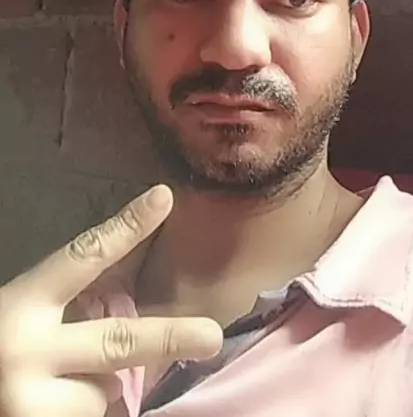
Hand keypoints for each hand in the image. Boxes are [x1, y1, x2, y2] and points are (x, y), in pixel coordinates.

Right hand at [0, 186, 222, 416]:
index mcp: (22, 305)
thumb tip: (128, 271)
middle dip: (168, 338)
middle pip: (116, 342)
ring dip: (95, 389)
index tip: (163, 198)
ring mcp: (30, 402)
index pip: (83, 258)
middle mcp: (27, 351)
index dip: (126, 227)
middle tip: (211, 335)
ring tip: (56, 385)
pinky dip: (80, 413)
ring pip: (102, 393)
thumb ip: (66, 300)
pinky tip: (50, 405)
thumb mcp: (22, 312)